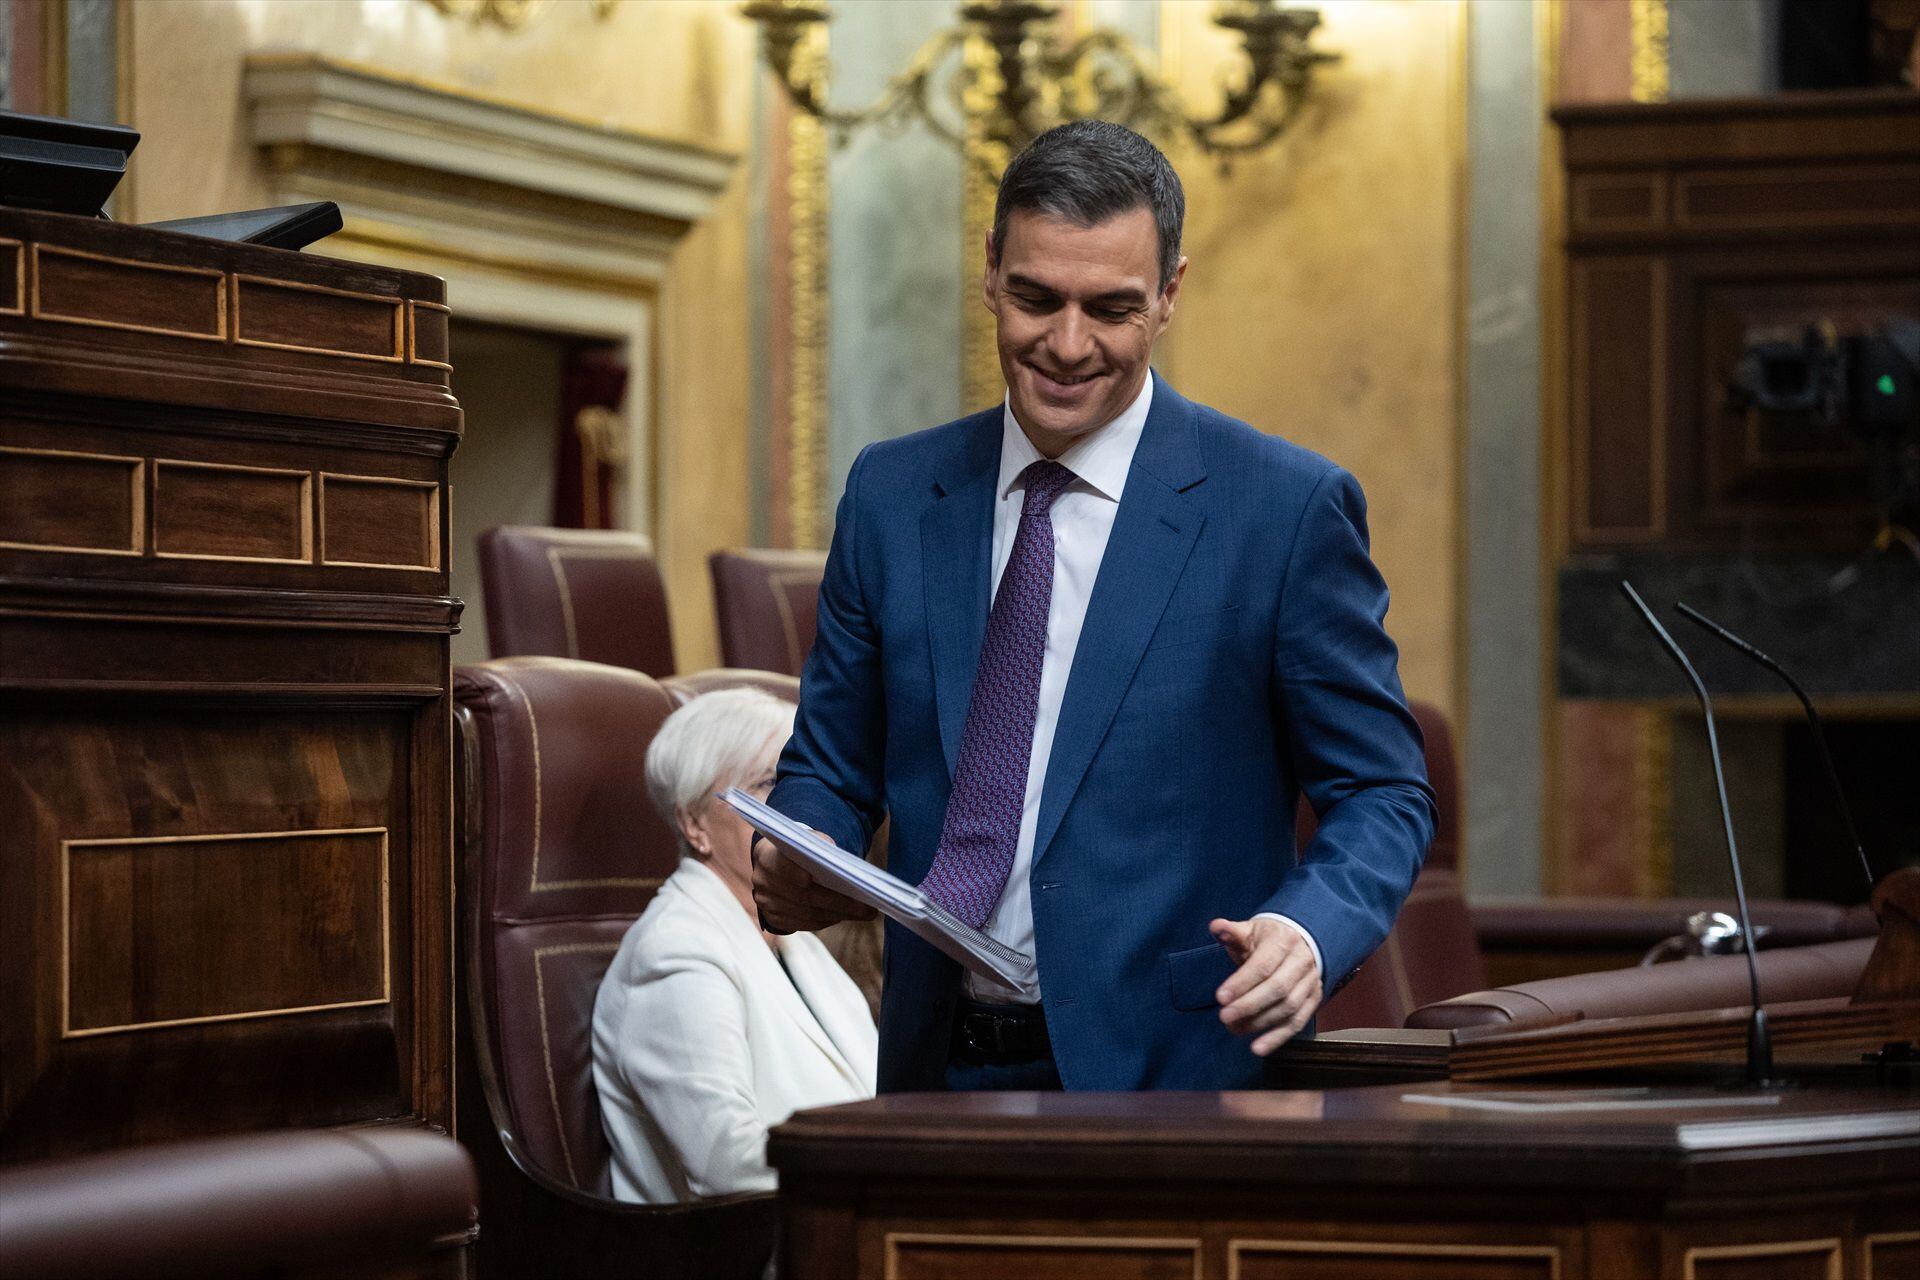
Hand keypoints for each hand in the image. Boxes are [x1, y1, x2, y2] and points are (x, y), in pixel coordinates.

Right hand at [751, 833, 876, 934]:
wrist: (779, 863)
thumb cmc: (800, 849)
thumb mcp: (807, 839)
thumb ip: (819, 843)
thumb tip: (838, 859)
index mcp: (766, 855)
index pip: (780, 865)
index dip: (796, 873)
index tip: (816, 880)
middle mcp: (762, 881)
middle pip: (802, 896)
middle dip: (837, 902)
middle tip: (865, 907)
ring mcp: (766, 903)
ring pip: (804, 914)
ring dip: (835, 914)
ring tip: (860, 913)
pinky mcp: (773, 918)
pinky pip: (802, 924)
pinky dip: (824, 921)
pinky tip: (841, 916)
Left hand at [1210, 916, 1321, 1055]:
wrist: (1299, 940)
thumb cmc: (1267, 938)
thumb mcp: (1249, 931)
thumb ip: (1231, 932)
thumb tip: (1216, 927)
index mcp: (1283, 941)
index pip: (1263, 965)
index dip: (1242, 983)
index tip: (1220, 997)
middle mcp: (1302, 961)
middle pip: (1277, 988)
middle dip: (1249, 1005)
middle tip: (1225, 1017)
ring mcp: (1311, 981)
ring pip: (1288, 1007)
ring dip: (1260, 1023)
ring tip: (1234, 1029)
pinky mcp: (1314, 999)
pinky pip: (1298, 1022)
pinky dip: (1278, 1038)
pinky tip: (1258, 1048)